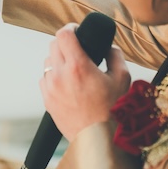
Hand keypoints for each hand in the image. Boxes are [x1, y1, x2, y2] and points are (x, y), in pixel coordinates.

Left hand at [41, 24, 130, 140]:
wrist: (100, 140)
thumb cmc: (114, 111)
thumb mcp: (122, 78)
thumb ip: (114, 55)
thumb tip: (108, 45)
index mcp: (78, 67)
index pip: (64, 34)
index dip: (70, 28)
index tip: (76, 30)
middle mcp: (60, 75)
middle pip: (53, 45)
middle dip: (65, 42)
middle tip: (77, 47)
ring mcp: (50, 88)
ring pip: (47, 62)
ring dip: (58, 60)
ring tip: (73, 68)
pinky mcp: (46, 100)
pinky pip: (45, 79)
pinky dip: (53, 76)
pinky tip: (67, 82)